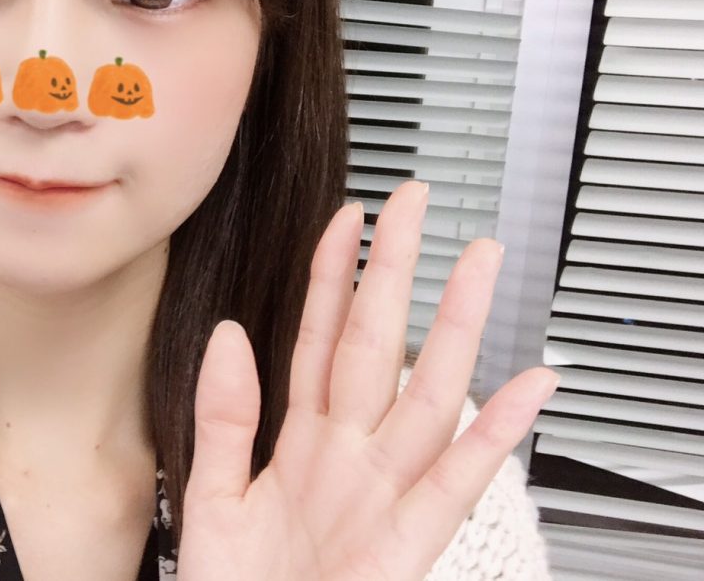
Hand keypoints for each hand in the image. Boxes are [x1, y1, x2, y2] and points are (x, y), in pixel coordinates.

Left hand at [176, 179, 558, 579]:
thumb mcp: (212, 497)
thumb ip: (223, 417)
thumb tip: (228, 336)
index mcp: (300, 441)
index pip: (318, 339)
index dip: (330, 278)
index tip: (343, 218)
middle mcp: (348, 454)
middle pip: (378, 345)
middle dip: (395, 273)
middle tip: (415, 203)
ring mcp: (384, 492)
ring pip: (427, 393)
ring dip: (455, 328)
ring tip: (478, 263)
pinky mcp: (410, 541)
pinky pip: (457, 479)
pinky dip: (497, 434)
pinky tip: (530, 386)